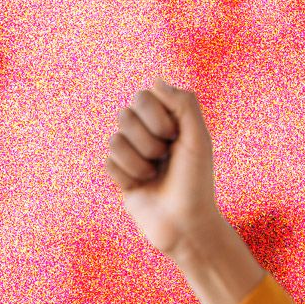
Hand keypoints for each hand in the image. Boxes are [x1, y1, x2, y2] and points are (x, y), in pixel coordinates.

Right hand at [103, 78, 222, 257]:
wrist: (184, 224)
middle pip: (125, 115)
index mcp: (168, 120)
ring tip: (155, 175)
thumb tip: (156, 79)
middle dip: (147, 141)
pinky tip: (141, 187)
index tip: (174, 136)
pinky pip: (107, 162)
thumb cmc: (197, 181)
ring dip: (138, 162)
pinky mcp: (118, 173)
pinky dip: (128, 176)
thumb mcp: (197, 139)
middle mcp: (147, 132)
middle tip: (165, 158)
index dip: (156, 117)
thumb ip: (183, 104)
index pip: (143, 96)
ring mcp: (131, 152)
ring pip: (114, 140)